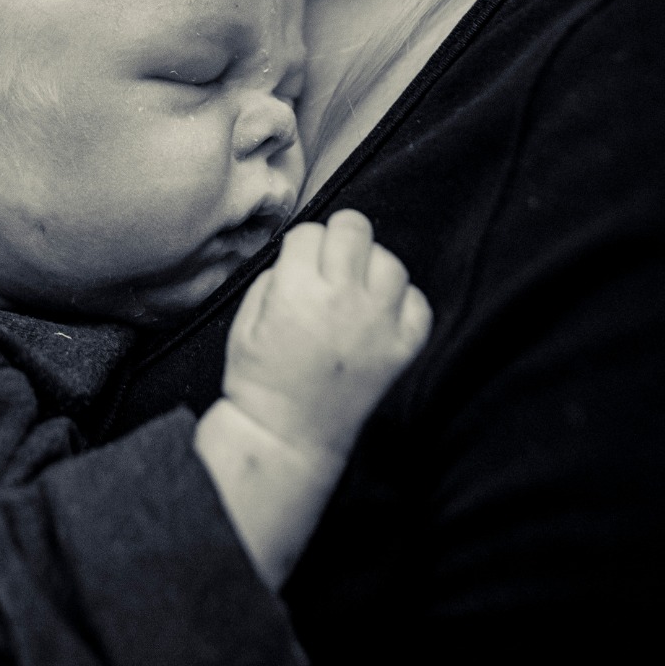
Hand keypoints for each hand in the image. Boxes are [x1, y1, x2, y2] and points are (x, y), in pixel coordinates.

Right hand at [221, 210, 430, 461]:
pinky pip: (418, 303)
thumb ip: (275, 276)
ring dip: (371, 268)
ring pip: (390, 261)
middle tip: (329, 263)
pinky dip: (403, 302)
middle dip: (337, 239)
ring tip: (355, 289)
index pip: (310, 231)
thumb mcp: (246, 319)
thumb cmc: (259, 379)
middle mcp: (343, 300)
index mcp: (297, 290)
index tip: (298, 264)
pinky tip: (379, 314)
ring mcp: (378, 325)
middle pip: (354, 228)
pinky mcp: (401, 350)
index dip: (301, 246)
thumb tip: (304, 254)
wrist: (286, 437)